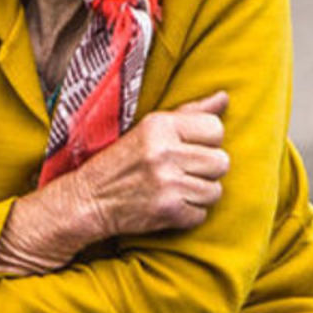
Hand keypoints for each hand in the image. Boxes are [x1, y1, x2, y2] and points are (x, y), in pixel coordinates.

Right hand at [0, 91, 230, 273]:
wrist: (88, 200)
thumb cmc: (122, 160)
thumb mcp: (149, 127)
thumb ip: (189, 112)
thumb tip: (224, 97)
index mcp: (160, 125)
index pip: (216, 129)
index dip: (207, 142)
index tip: (188, 149)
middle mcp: (165, 152)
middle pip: (221, 162)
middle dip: (206, 170)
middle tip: (182, 172)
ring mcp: (167, 183)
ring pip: (215, 190)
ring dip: (199, 194)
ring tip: (175, 188)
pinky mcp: (168, 211)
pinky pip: (201, 214)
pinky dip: (188, 214)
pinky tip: (169, 205)